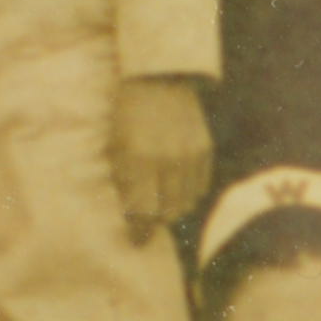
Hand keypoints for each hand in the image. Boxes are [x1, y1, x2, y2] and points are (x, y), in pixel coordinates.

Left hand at [113, 77, 211, 240]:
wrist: (159, 79)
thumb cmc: (127, 115)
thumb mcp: (114, 147)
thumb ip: (123, 182)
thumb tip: (130, 214)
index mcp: (138, 160)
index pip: (143, 213)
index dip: (139, 232)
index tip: (136, 240)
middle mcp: (167, 161)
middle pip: (167, 213)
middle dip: (156, 220)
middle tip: (148, 217)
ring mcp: (190, 156)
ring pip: (186, 204)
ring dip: (173, 207)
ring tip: (162, 199)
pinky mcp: (205, 150)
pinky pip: (200, 187)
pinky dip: (188, 192)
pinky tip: (176, 184)